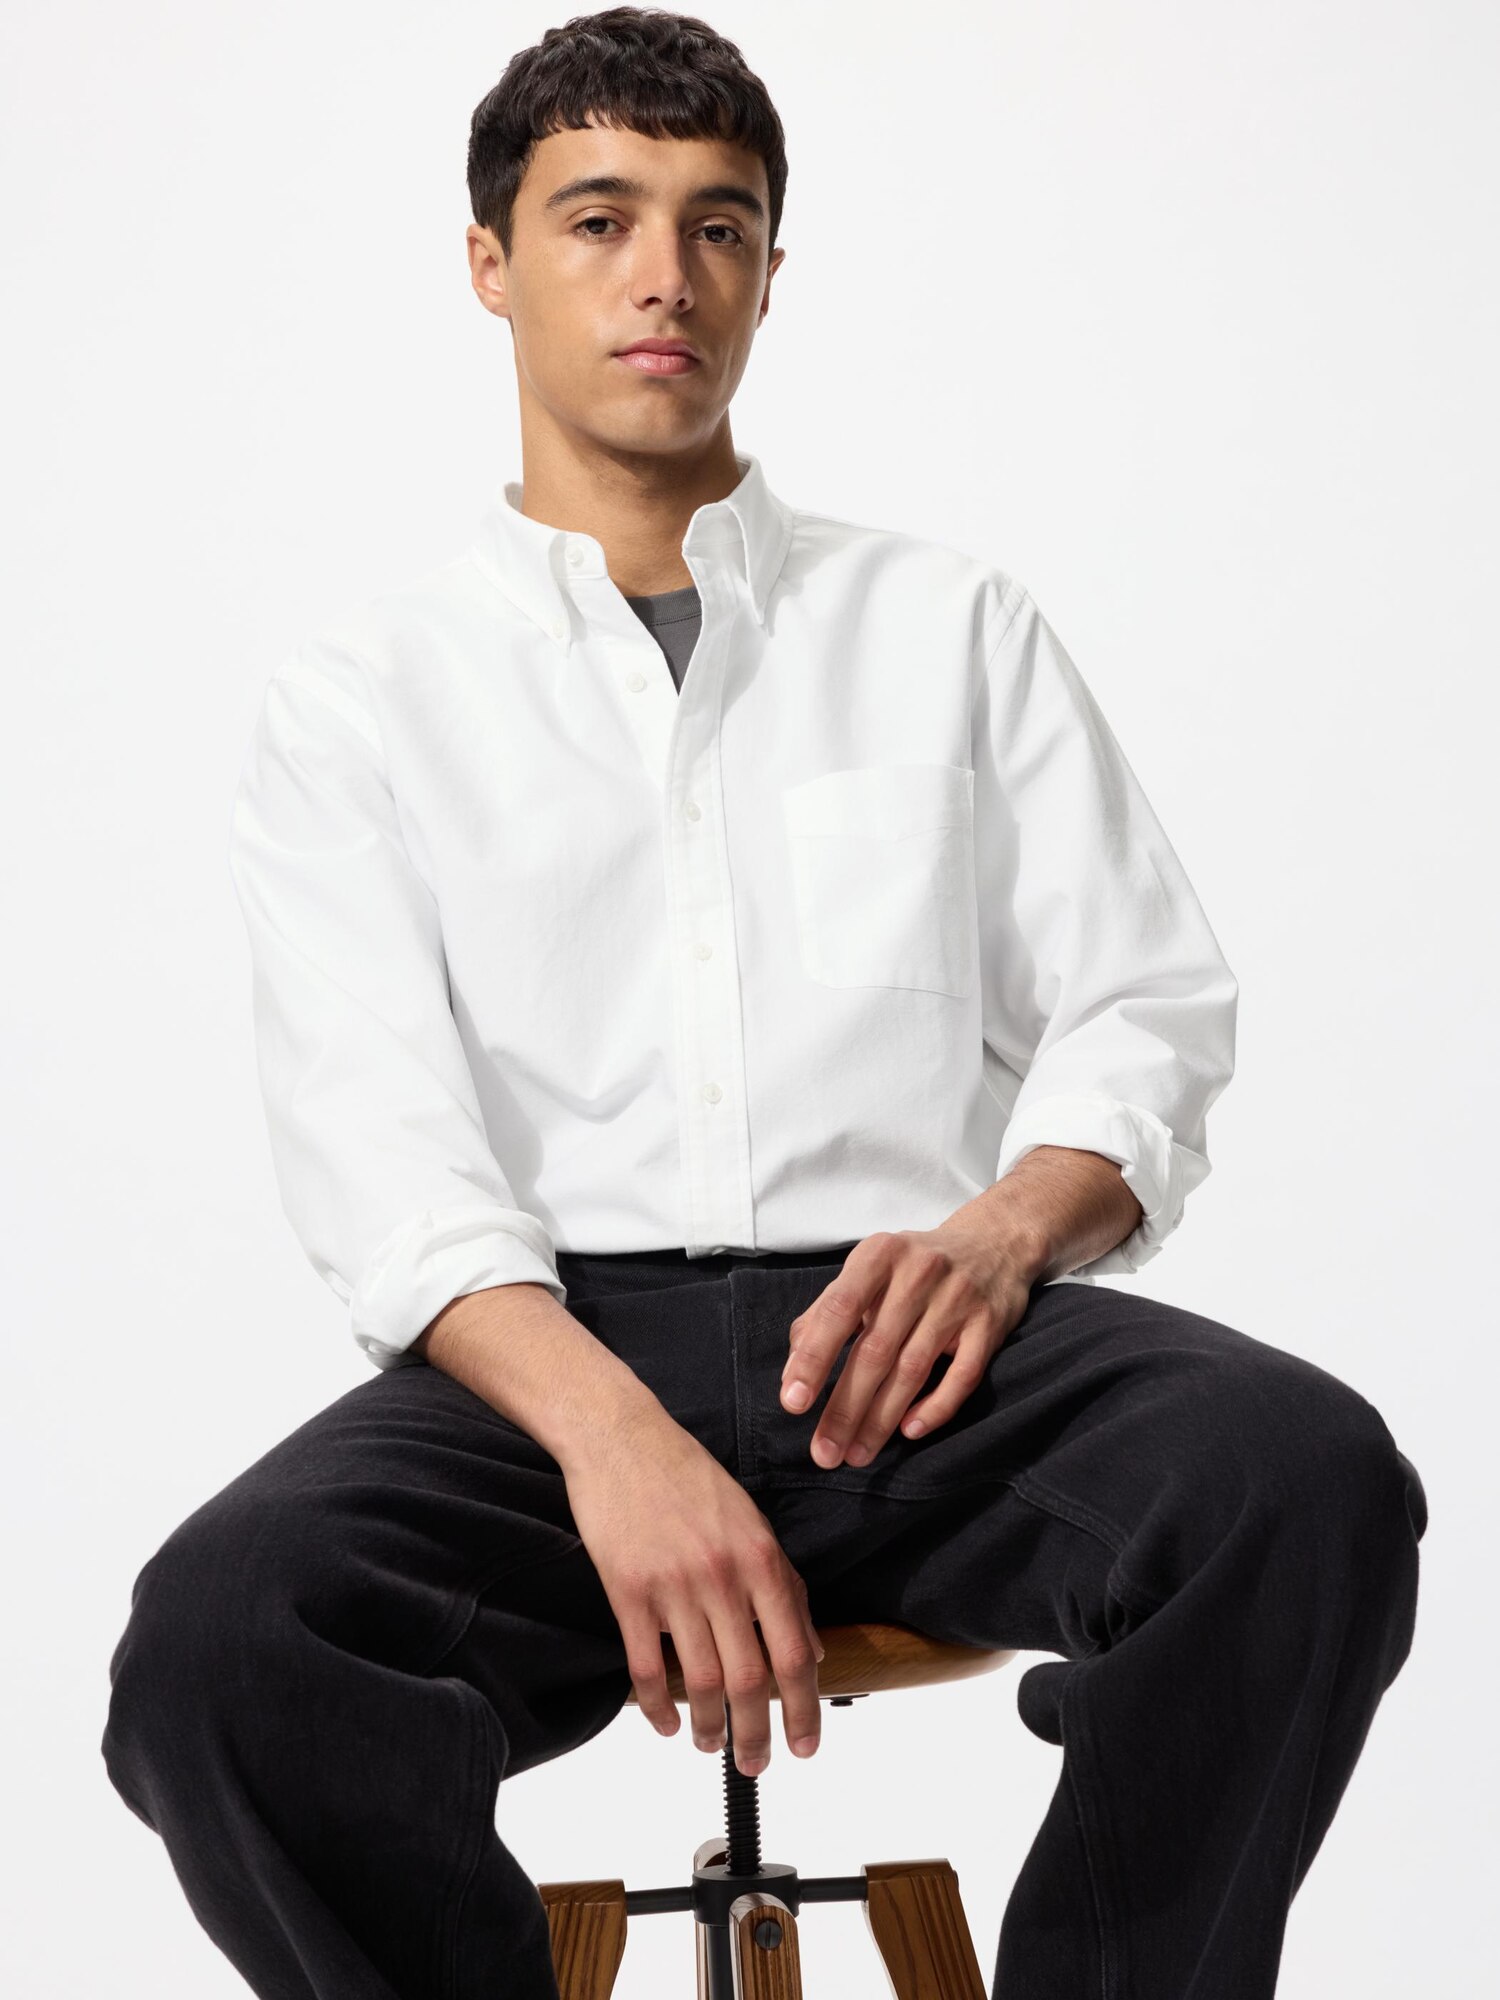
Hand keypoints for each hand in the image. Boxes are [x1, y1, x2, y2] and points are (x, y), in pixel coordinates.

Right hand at [561, 1401, 825, 1775]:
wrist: (620, 1438)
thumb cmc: (688, 1476)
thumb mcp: (751, 1522)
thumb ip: (784, 1584)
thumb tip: (808, 1649)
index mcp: (760, 1557)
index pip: (793, 1653)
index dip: (803, 1709)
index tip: (805, 1745)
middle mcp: (722, 1575)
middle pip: (749, 1680)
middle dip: (756, 1735)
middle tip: (756, 1764)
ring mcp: (673, 1585)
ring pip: (699, 1681)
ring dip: (708, 1727)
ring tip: (710, 1745)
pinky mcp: (627, 1591)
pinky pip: (646, 1666)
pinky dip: (657, 1706)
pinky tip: (665, 1723)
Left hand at [780, 1223, 1037, 1468]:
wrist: (994, 1243)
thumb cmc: (912, 1268)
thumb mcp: (867, 1272)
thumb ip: (825, 1315)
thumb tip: (792, 1374)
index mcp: (879, 1254)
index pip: (838, 1310)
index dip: (813, 1358)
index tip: (794, 1404)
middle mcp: (918, 1272)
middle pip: (875, 1350)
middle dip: (845, 1408)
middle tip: (824, 1453)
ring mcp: (958, 1298)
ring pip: (913, 1369)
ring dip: (881, 1419)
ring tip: (856, 1454)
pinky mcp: (990, 1324)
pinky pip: (962, 1376)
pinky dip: (935, 1407)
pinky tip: (909, 1432)